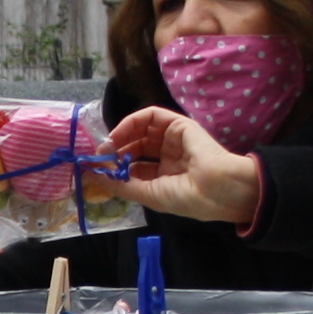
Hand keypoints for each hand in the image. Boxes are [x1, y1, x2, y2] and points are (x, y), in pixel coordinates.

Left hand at [101, 107, 264, 229]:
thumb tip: (93, 176)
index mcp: (165, 177)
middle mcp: (169, 157)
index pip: (134, 168)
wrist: (219, 188)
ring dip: (120, 135)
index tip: (96, 169)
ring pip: (141, 130)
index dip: (114, 167)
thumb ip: (121, 185)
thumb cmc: (187, 197)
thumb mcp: (149, 194)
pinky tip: (118, 134)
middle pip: (135, 147)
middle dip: (115, 150)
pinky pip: (152, 116)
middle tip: (97, 156)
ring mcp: (174, 140)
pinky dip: (131, 121)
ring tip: (105, 146)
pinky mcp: (178, 124)